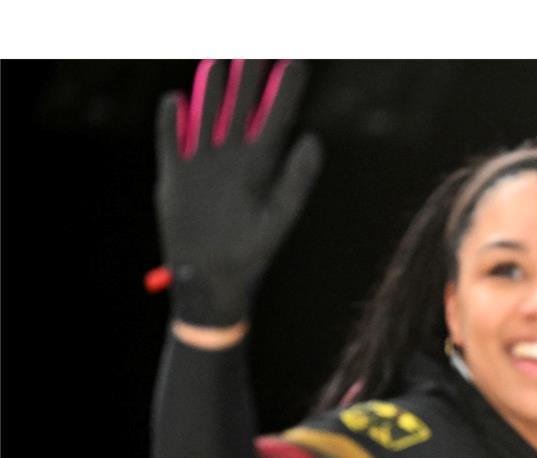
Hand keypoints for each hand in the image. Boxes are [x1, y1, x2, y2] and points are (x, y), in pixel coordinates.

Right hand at [155, 60, 323, 325]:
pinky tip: (176, 101)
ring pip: (206, 117)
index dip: (284, 90)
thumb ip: (296, 178)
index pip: (275, 118)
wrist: (213, 280)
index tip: (294, 60)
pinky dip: (172, 123)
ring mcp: (203, 164)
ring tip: (217, 63)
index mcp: (262, 166)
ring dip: (210, 91)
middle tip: (253, 47)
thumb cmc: (252, 253)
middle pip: (239, 108)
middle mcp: (233, 158)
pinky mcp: (175, 176)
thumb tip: (314, 139)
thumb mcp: (279, 216)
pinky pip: (172, 141)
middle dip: (246, 78)